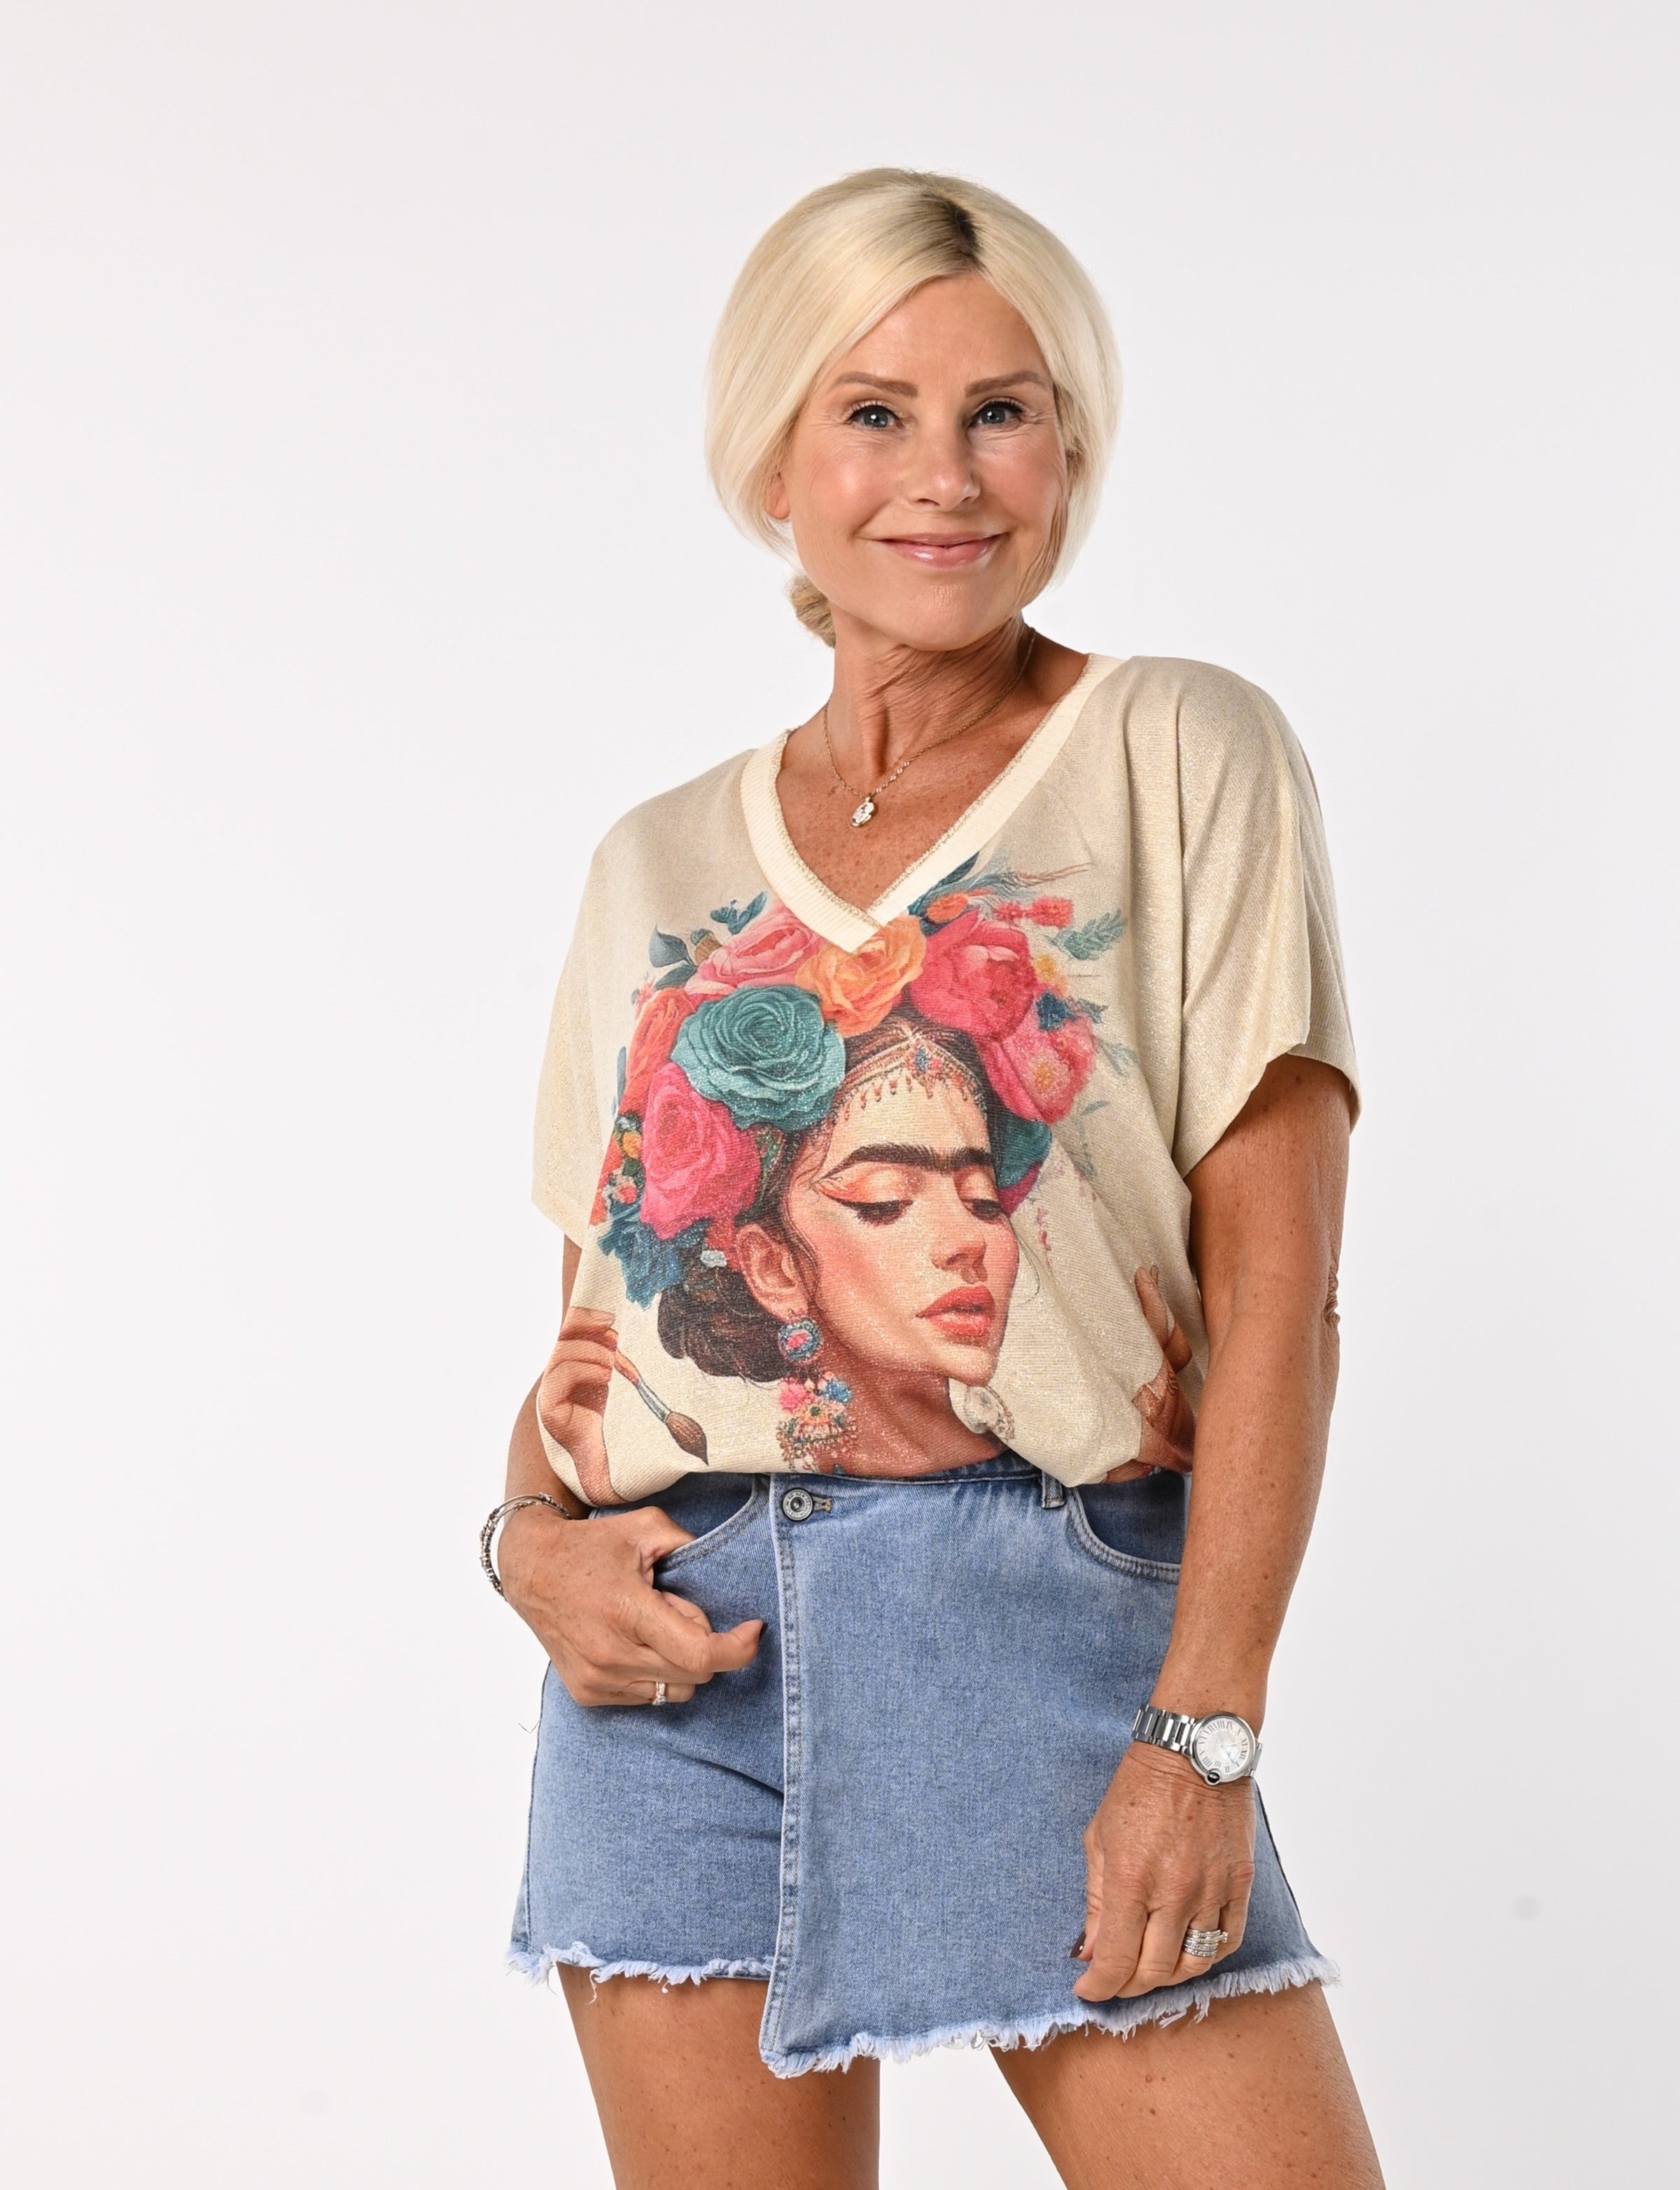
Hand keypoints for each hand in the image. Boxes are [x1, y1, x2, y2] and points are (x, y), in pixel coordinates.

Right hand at [497, 1499, 762, 1707]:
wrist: (530, 1568)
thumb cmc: (590, 1546)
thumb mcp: (646, 1528)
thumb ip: (690, 1546)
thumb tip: (725, 1574)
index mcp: (628, 1612)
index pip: (699, 1655)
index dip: (737, 1649)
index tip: (753, 1630)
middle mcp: (611, 1655)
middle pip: (694, 1675)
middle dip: (701, 1642)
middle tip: (675, 1607)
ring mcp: (597, 1679)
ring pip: (674, 1692)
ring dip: (679, 1662)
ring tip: (651, 1625)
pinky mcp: (587, 1693)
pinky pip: (646, 1698)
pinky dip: (654, 1673)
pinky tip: (633, 1641)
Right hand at [536, 1306, 619, 1506]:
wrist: (618, 1471)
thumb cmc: (628, 1427)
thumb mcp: (627, 1382)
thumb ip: (619, 1357)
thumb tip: (622, 1328)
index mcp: (578, 1366)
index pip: (571, 1328)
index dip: (586, 1316)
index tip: (611, 1316)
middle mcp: (561, 1378)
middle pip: (565, 1335)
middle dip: (594, 1333)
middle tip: (618, 1341)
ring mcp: (553, 1394)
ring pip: (563, 1353)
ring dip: (594, 1354)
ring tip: (617, 1368)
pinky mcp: (550, 1411)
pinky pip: (560, 1377)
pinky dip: (585, 1370)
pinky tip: (606, 1378)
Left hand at [1072, 1741, 1255, 1999]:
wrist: (1192, 1751)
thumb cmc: (1138, 1790)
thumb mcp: (1100, 1838)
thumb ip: (1097, 1900)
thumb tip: (1090, 1951)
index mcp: (1132, 1879)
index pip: (1116, 1960)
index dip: (1098, 1987)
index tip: (1086, 1990)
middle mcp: (1175, 1892)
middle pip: (1154, 1971)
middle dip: (1127, 1986)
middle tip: (1114, 1981)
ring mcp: (1212, 1890)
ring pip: (1193, 1964)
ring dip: (1167, 1977)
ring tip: (1148, 1970)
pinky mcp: (1240, 1883)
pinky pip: (1227, 1940)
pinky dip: (1206, 1956)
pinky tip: (1188, 1950)